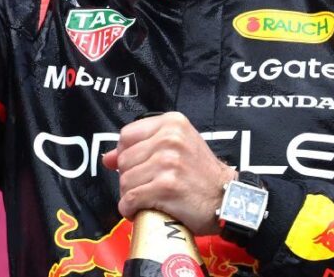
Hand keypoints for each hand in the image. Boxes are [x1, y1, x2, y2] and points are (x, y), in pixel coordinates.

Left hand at [101, 112, 236, 235]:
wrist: (226, 198)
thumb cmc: (202, 175)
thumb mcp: (178, 148)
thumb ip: (143, 147)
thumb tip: (107, 158)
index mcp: (172, 123)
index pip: (126, 136)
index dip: (127, 154)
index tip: (138, 167)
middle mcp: (170, 139)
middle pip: (124, 160)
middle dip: (129, 178)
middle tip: (147, 187)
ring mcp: (168, 162)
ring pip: (125, 181)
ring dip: (131, 196)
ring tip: (148, 199)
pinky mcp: (166, 187)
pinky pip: (130, 199)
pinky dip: (131, 210)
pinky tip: (143, 210)